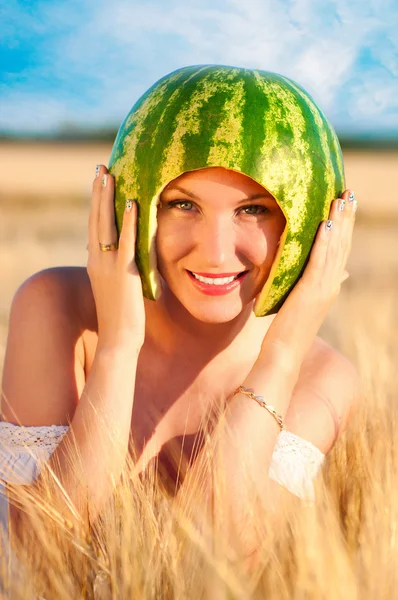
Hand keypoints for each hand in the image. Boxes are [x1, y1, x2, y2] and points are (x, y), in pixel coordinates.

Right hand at [86, 165, 145, 350]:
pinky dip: (127, 222)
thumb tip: (130, 254)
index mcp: (96, 262)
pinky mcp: (124, 273)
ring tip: (109, 175)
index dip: (96, 202)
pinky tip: (131, 203)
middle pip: (95, 219)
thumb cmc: (122, 315)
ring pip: (105, 225)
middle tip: (101, 168)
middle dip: (98, 192)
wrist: (118, 339)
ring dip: (107, 198)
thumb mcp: (118, 285)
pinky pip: (125, 242)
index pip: (95, 226)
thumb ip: (121, 266)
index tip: (99, 181)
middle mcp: (97, 260)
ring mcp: (108, 266)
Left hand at [258, 189, 355, 372]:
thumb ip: (320, 284)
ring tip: (341, 199)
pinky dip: (324, 243)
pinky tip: (326, 224)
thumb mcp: (305, 302)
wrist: (284, 353)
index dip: (345, 225)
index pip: (340, 249)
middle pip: (342, 244)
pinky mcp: (311, 292)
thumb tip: (341, 273)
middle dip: (346, 217)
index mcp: (329, 285)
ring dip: (339, 222)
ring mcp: (323, 288)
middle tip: (349, 192)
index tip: (346, 203)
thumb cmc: (289, 329)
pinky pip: (319, 262)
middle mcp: (331, 284)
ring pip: (335, 249)